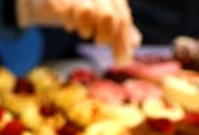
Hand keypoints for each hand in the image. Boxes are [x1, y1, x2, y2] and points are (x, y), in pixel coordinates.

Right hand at [25, 0, 141, 63]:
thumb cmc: (77, 7)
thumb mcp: (100, 16)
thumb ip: (118, 28)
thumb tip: (135, 43)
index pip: (122, 19)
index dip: (123, 43)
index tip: (122, 63)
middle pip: (107, 16)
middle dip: (105, 36)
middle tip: (100, 43)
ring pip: (85, 11)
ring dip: (85, 28)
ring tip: (84, 32)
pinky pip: (63, 9)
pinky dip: (68, 21)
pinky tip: (69, 26)